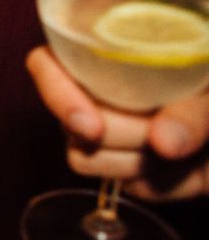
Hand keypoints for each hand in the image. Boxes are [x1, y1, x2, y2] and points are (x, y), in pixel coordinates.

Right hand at [27, 47, 208, 199]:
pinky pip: (131, 187)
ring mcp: (109, 135)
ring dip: (146, 161)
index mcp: (105, 52)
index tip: (93, 127)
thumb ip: (194, 109)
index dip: (58, 95)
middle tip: (172, 133)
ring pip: (88, 161)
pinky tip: (193, 166)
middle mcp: (96, 92)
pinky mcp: (130, 171)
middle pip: (71, 125)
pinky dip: (170, 182)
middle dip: (127, 135)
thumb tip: (164, 142)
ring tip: (189, 146)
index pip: (45, 66)